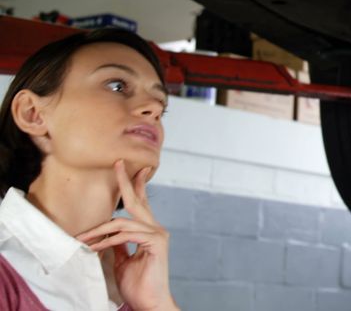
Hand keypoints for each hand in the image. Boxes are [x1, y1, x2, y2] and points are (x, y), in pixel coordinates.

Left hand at [77, 160, 177, 310]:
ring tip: (82, 238)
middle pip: (137, 201)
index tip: (130, 169)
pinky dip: (107, 241)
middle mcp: (156, 229)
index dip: (135, 186)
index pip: (141, 205)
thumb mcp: (122, 262)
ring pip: (123, 222)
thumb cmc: (138, 284)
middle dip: (126, 181)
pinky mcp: (156, 242)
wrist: (150, 302)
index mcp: (149, 231)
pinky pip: (126, 235)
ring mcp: (158, 235)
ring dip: (98, 230)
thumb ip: (118, 246)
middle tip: (117, 164)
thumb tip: (107, 235)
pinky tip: (95, 248)